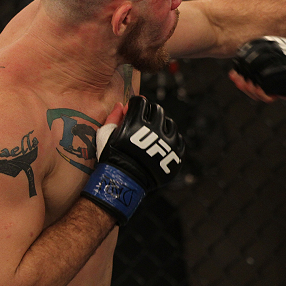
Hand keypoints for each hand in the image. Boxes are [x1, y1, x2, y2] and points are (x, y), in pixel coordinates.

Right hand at [82, 96, 184, 224]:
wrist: (124, 183)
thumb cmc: (113, 158)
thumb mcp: (106, 136)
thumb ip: (114, 118)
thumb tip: (121, 105)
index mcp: (137, 122)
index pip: (141, 102)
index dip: (136, 104)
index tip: (134, 108)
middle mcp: (155, 129)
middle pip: (158, 110)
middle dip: (150, 112)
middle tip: (145, 120)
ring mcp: (168, 142)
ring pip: (171, 124)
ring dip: (163, 125)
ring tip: (154, 134)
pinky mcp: (176, 154)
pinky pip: (179, 139)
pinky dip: (171, 139)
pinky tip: (163, 144)